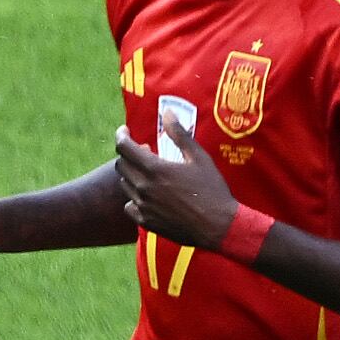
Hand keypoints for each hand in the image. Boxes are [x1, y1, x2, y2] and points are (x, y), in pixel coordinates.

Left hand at [109, 111, 234, 248]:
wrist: (218, 226)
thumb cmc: (211, 190)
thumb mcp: (199, 158)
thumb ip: (179, 135)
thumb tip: (167, 113)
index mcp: (155, 169)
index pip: (124, 147)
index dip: (121, 135)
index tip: (125, 130)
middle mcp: (144, 188)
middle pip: (121, 165)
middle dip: (127, 153)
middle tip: (143, 150)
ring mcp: (143, 207)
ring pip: (125, 185)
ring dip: (132, 174)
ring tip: (148, 171)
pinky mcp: (147, 222)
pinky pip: (129, 206)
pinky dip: (134, 197)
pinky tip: (148, 195)